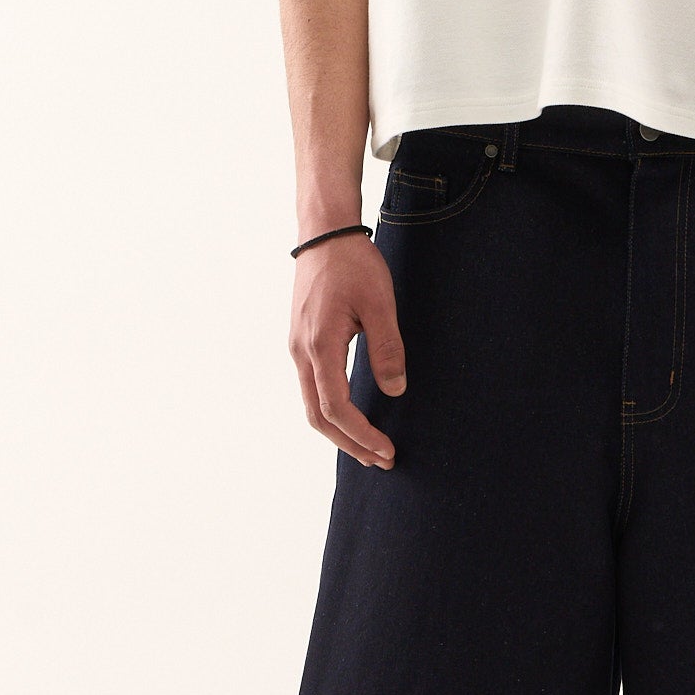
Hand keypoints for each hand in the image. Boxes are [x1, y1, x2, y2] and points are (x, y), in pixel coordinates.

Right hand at [289, 235, 406, 467]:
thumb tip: (395, 390)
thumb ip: (387, 348)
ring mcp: (298, 348)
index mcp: (320, 346)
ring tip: (370, 447)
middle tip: (381, 460)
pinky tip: (353, 416)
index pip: (336, 408)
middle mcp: (301, 353)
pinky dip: (332, 411)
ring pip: (312, 405)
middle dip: (350, 443)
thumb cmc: (353, 264)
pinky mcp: (302, 342)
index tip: (386, 450)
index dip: (361, 435)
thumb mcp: (380, 303)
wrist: (325, 234)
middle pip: (318, 417)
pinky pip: (312, 388)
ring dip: (341, 431)